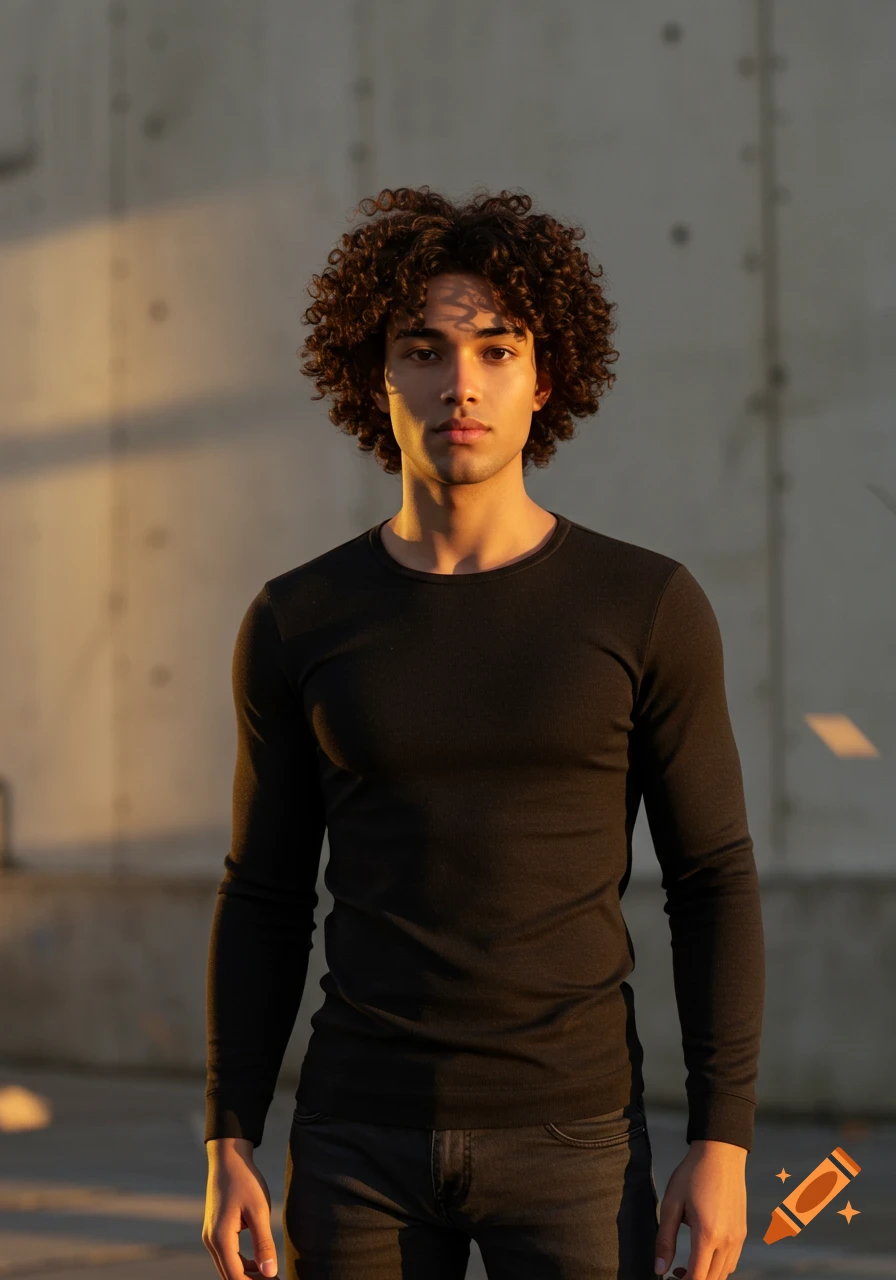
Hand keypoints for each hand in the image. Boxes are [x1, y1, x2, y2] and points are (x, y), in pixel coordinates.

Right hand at [203, 1138, 278, 1279]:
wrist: (228, 1158)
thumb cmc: (245, 1181)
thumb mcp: (259, 1211)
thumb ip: (263, 1243)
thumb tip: (270, 1273)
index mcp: (220, 1238)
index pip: (235, 1277)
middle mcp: (211, 1241)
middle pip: (229, 1275)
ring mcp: (210, 1236)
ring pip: (227, 1267)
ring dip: (247, 1274)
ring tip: (270, 1275)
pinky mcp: (215, 1230)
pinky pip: (227, 1255)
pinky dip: (241, 1263)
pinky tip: (259, 1261)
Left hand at [654, 1139, 747, 1279]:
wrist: (721, 1154)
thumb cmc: (693, 1174)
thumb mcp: (671, 1204)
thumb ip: (665, 1240)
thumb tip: (659, 1269)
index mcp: (708, 1234)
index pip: (697, 1277)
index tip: (669, 1278)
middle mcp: (727, 1241)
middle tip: (674, 1274)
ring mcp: (738, 1238)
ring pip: (724, 1274)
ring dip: (706, 1276)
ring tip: (687, 1265)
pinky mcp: (742, 1233)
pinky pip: (731, 1262)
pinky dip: (718, 1267)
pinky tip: (703, 1253)